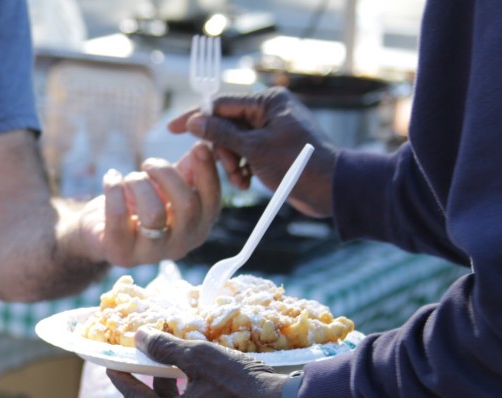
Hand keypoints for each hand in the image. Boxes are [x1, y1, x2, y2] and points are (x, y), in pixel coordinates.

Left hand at [77, 141, 220, 267]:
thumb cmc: (139, 206)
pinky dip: (114, 188)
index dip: (207, 172)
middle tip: (149, 164)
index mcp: (197, 229)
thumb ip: (188, 171)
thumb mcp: (167, 188)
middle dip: (167, 174)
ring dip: (140, 183)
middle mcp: (179, 246)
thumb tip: (204, 147)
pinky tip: (112, 177)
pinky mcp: (120, 251)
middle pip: (187, 206)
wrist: (100, 232)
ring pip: (154, 214)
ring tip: (130, 179)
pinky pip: (118, 215)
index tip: (197, 146)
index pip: (212, 203)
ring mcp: (150, 253)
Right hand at [167, 87, 338, 217]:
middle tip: (231, 169)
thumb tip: (193, 121)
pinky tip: (247, 182)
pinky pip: (246, 154)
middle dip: (223, 151)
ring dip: (232, 164)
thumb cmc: (297, 165)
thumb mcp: (255, 149)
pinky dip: (242, 168)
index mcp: (268, 102)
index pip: (222, 104)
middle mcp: (270, 112)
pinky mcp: (274, 149)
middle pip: (227, 125)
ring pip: (234, 143)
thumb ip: (222, 134)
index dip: (197, 117)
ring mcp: (272, 130)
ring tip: (241, 180)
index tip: (172, 128)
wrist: (329, 190)